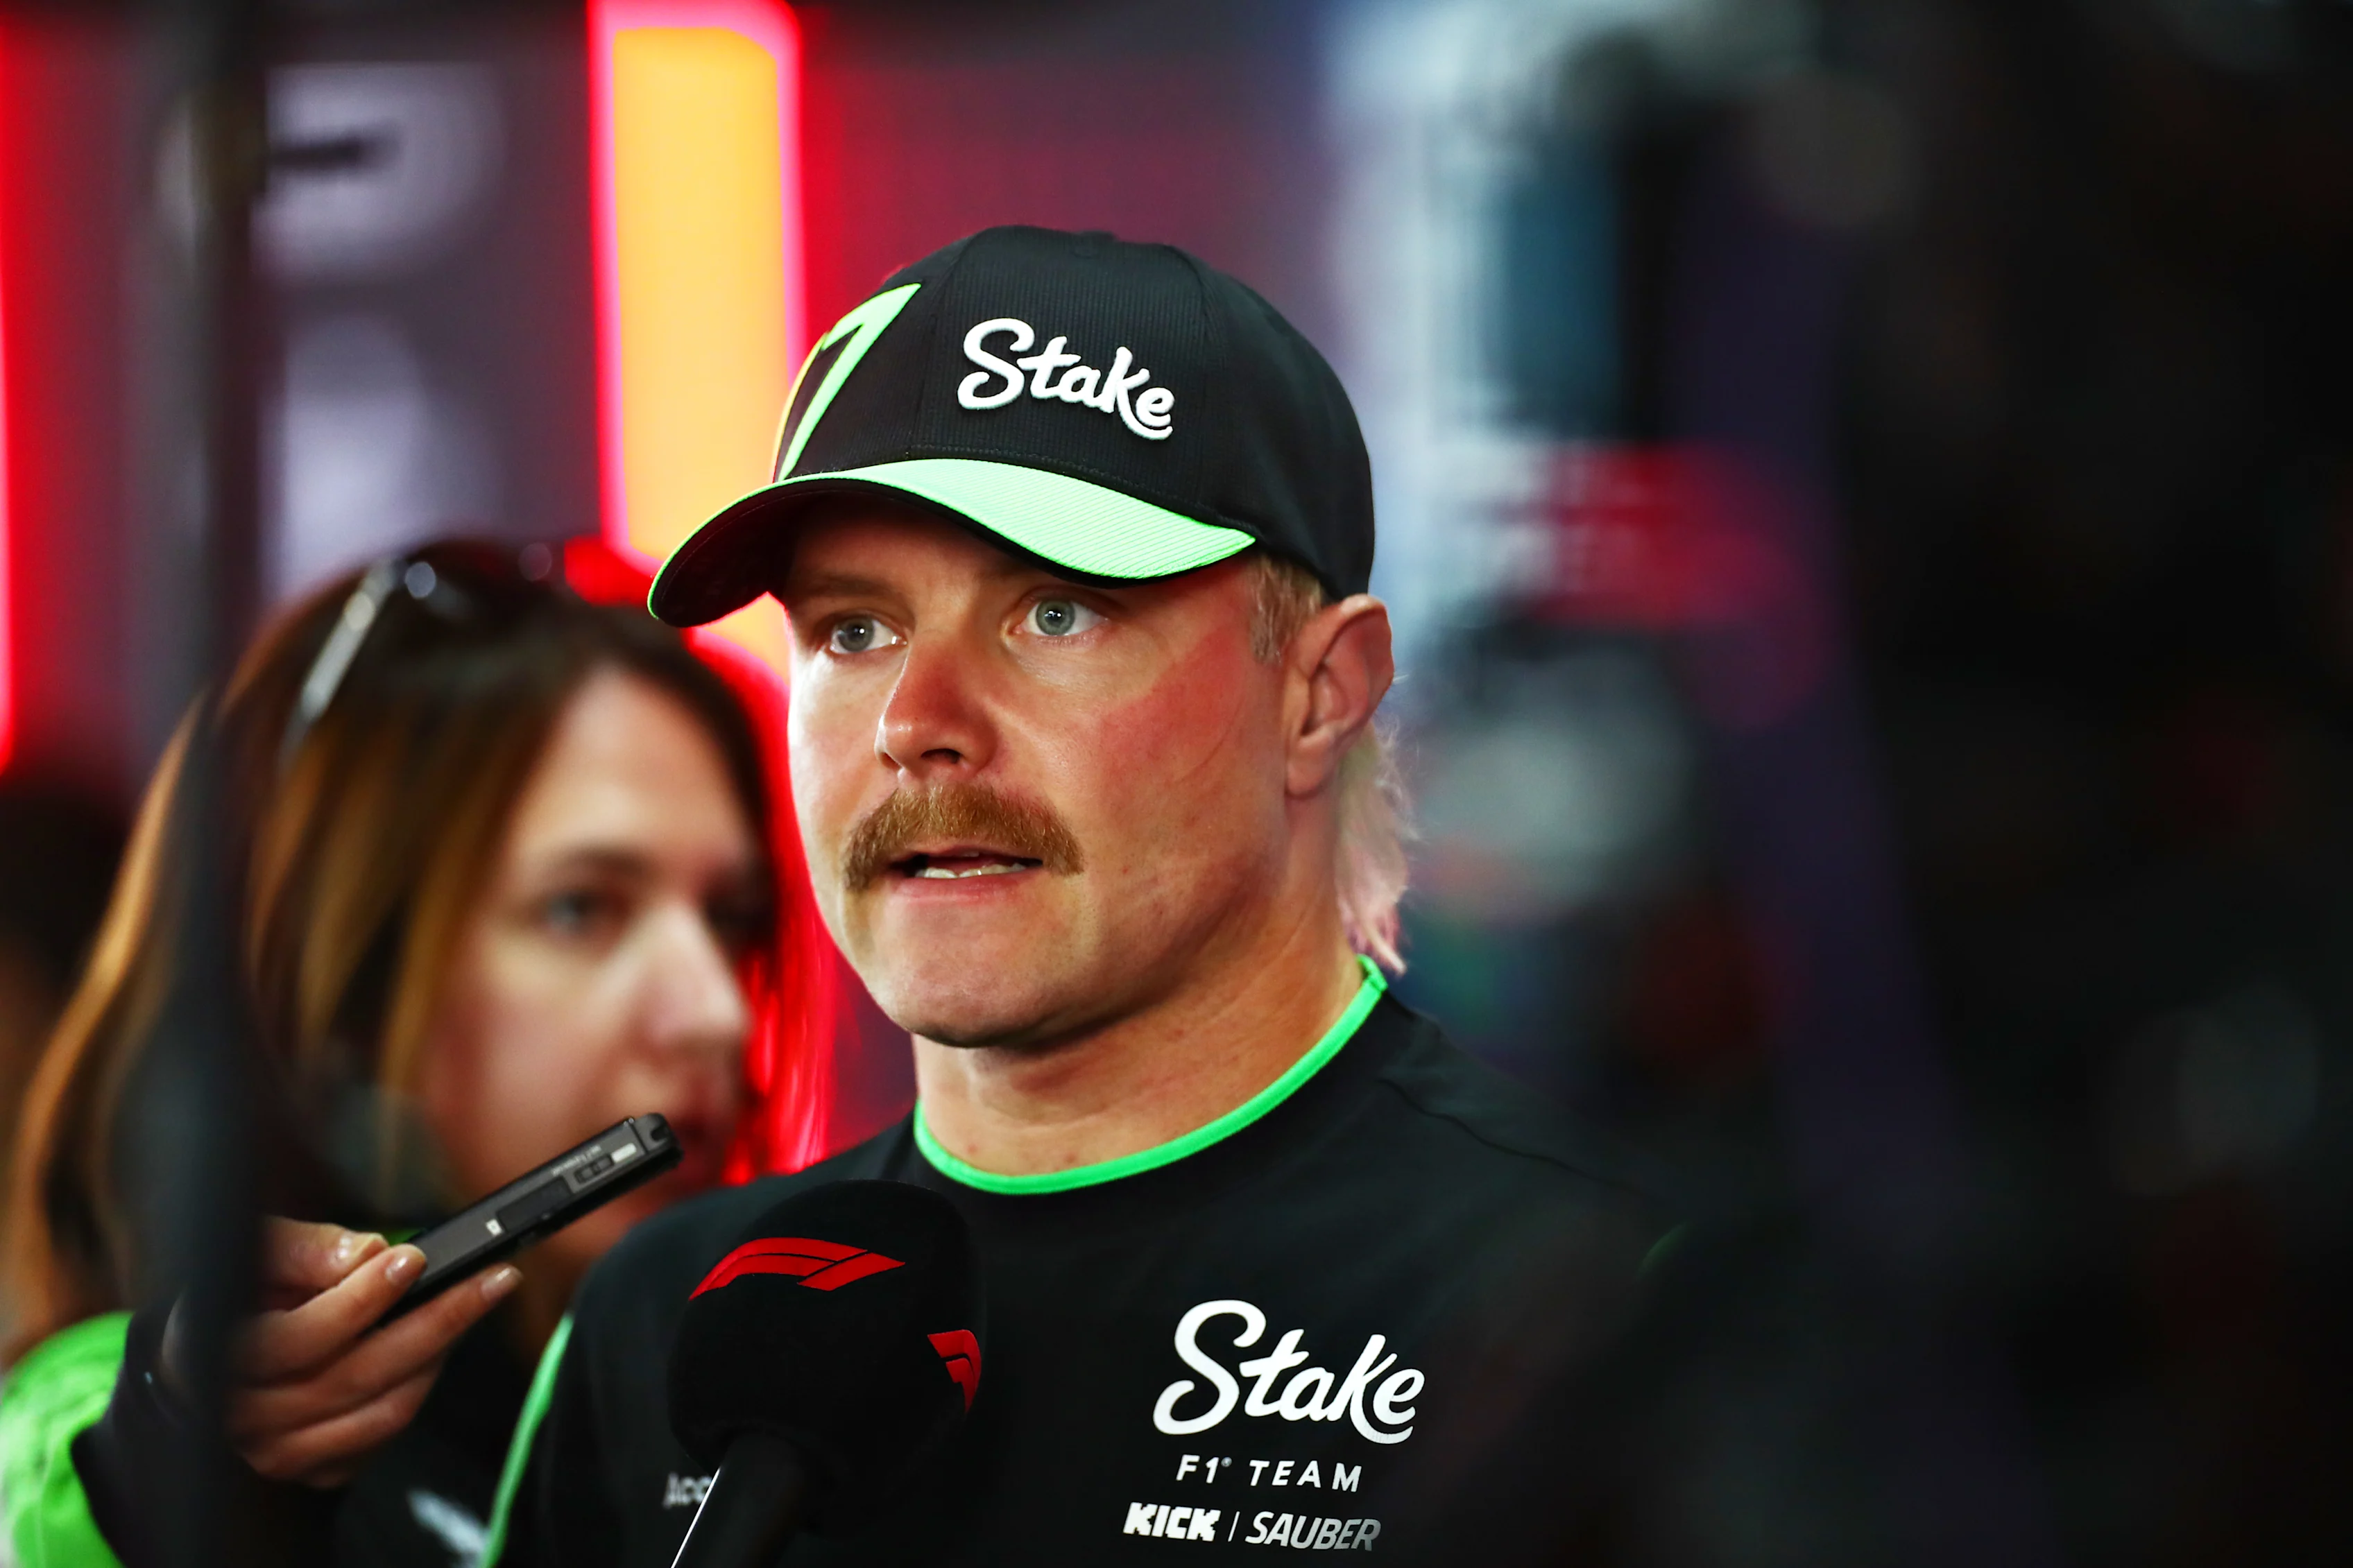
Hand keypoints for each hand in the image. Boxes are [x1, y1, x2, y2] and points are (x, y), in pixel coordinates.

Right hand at [171, 1219, 520, 1486]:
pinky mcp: (315, 1467)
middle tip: (490, 1279)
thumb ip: (309, 1249)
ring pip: (384, 1409)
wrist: (217, 1349)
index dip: (361, 1299)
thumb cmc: (244, 1290)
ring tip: (473, 1302)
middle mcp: (243, 1416)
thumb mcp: (263, 1250)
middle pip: (357, 1376)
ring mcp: (279, 1451)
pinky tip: (437, 1346)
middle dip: (436, 1321)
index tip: (412, 1259)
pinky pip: (386, 1433)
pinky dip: (420, 1387)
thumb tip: (367, 1254)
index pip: (300, 1339)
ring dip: (438, 1354)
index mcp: (213, 1357)